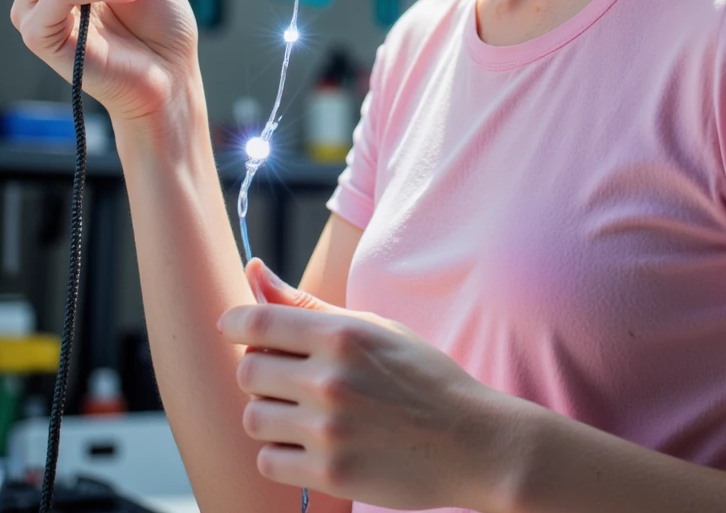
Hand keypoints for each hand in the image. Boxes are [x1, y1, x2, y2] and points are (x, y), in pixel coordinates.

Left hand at [219, 258, 513, 511]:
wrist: (469, 440)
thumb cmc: (420, 377)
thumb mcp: (372, 329)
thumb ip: (308, 307)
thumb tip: (253, 272)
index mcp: (342, 335)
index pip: (257, 323)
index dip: (235, 323)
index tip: (234, 328)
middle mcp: (330, 380)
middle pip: (248, 373)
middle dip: (261, 374)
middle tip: (289, 378)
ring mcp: (328, 431)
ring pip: (254, 419)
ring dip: (271, 416)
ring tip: (304, 414)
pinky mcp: (330, 474)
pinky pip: (269, 462)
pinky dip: (282, 455)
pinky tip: (312, 445)